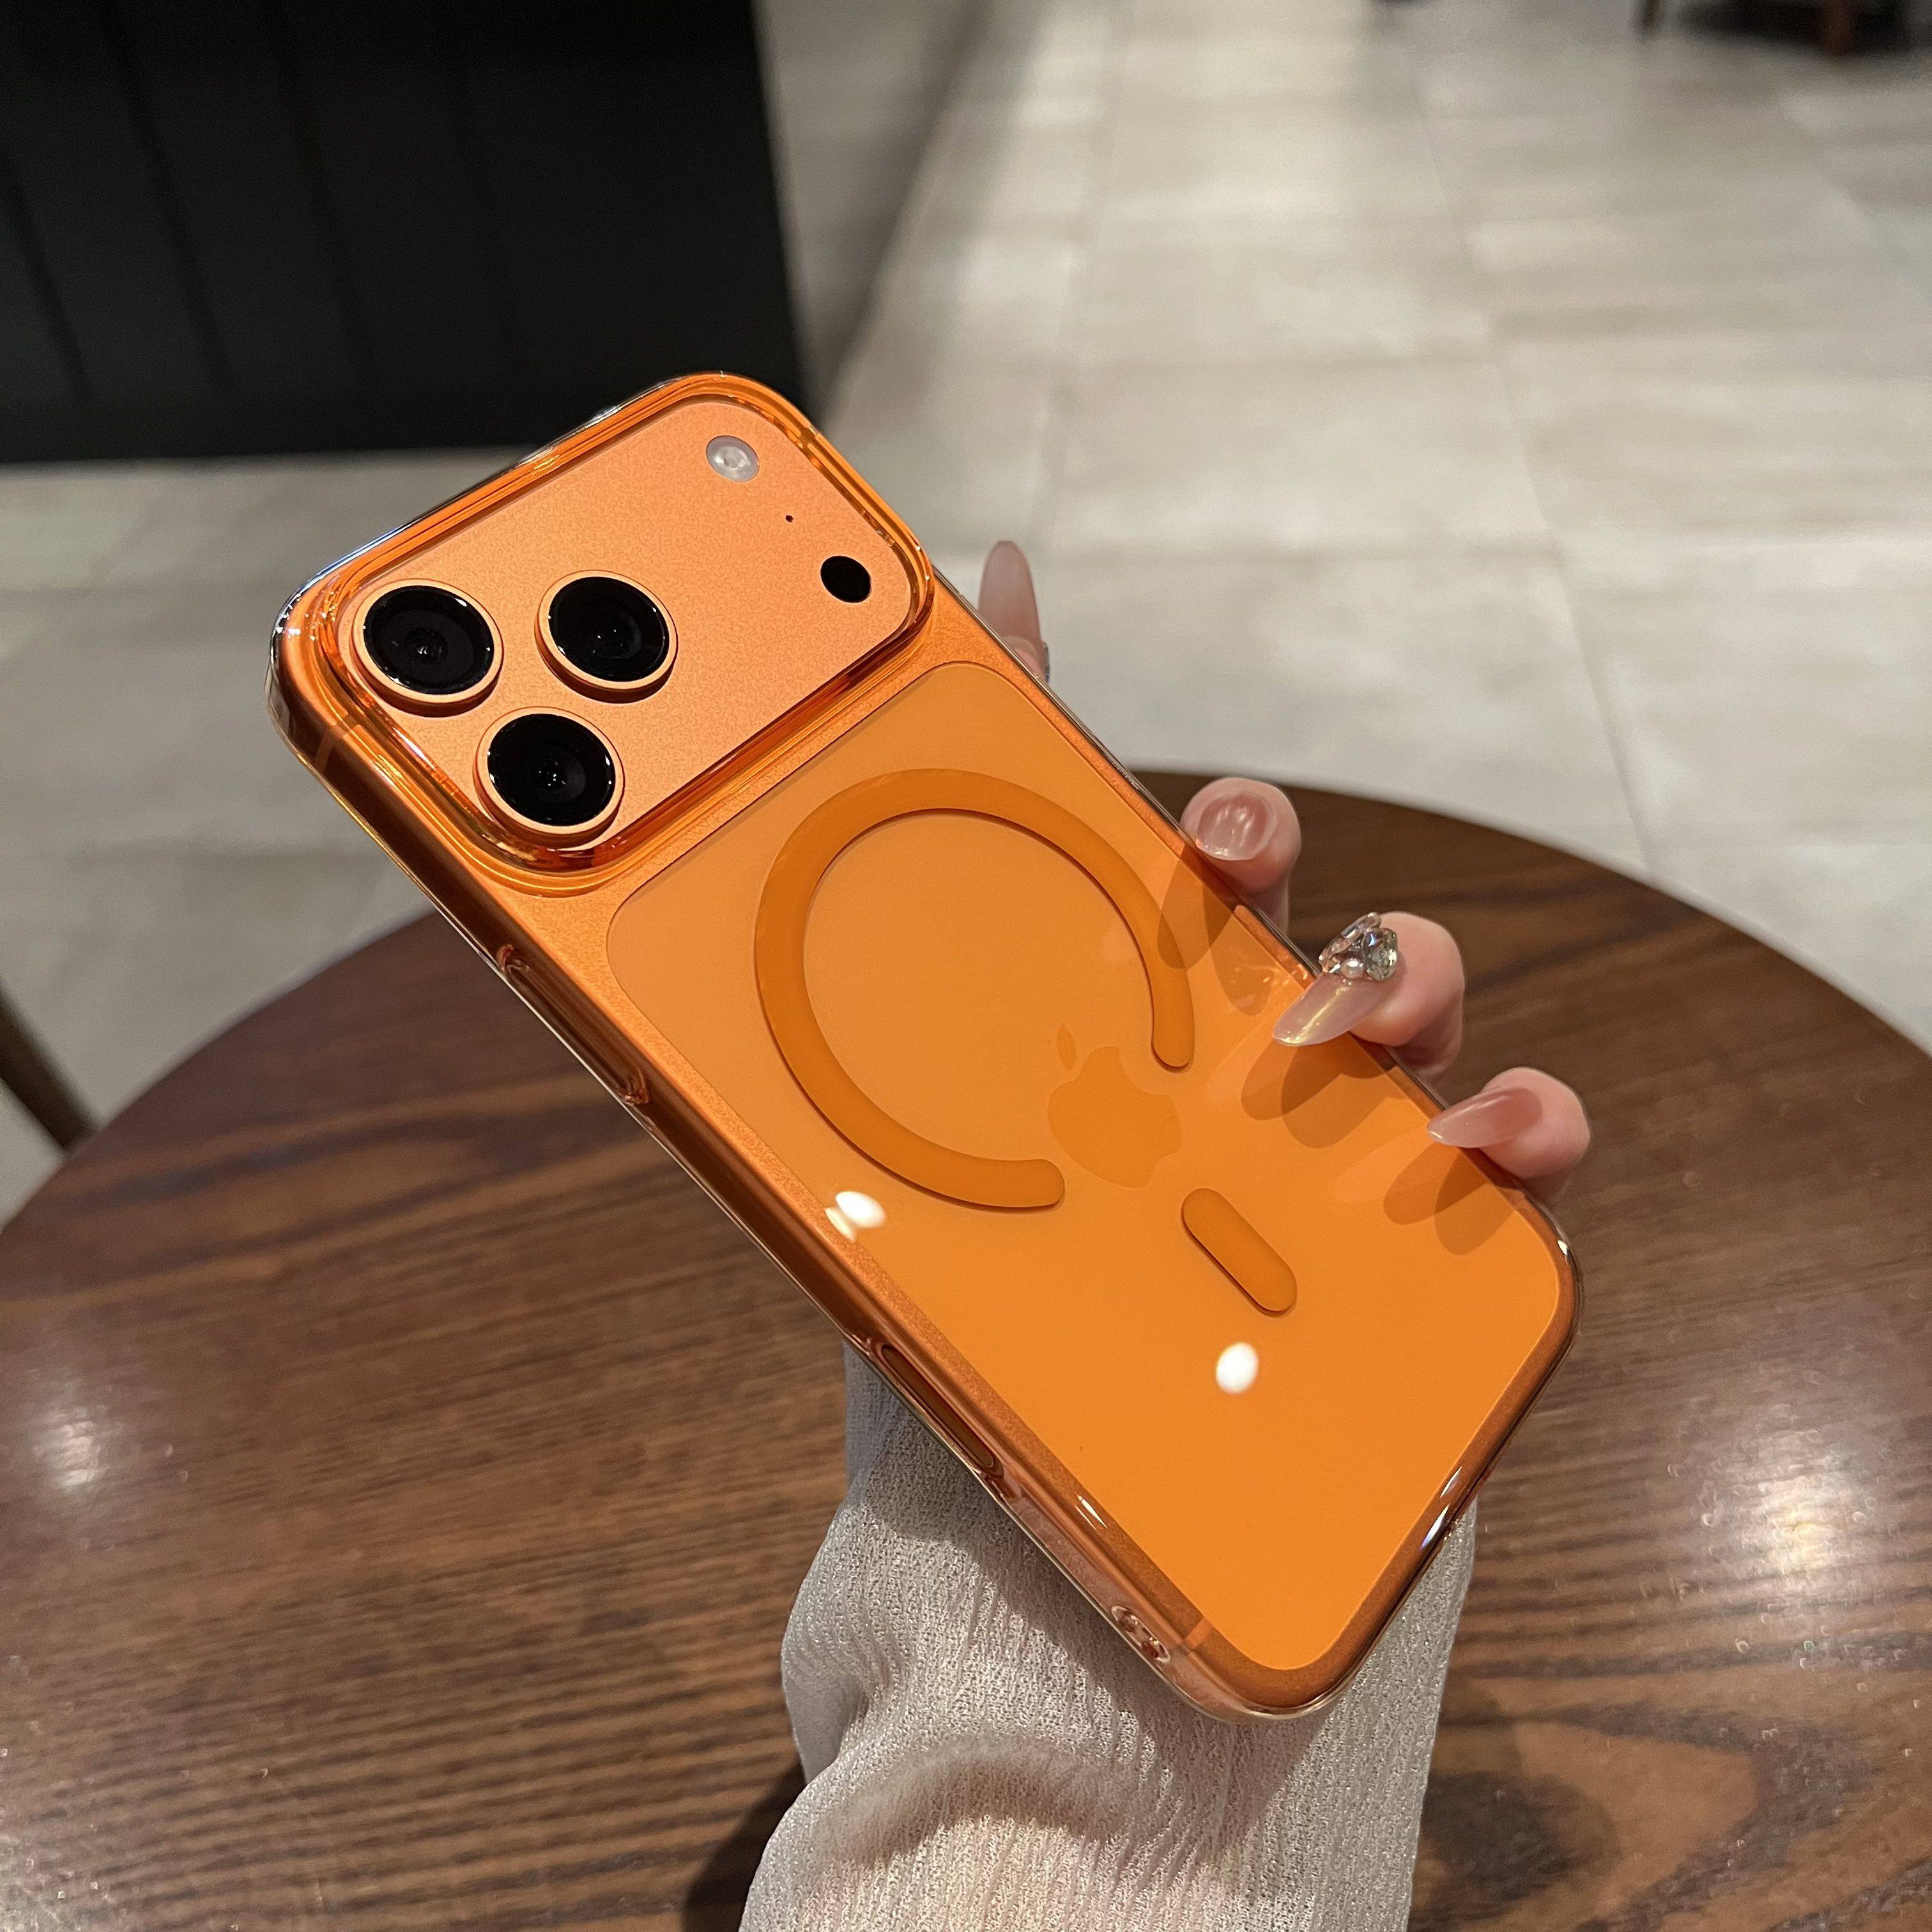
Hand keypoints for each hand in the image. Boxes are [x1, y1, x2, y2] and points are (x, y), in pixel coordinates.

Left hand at [978, 540, 1590, 1198]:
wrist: (1012, 1371)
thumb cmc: (1019, 1161)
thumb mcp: (975, 966)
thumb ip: (1004, 772)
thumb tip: (1003, 567)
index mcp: (1180, 979)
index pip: (1243, 870)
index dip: (1249, 833)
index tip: (1217, 849)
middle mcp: (1282, 1044)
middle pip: (1374, 952)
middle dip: (1366, 951)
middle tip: (1302, 1005)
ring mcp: (1351, 1130)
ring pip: (1447, 1039)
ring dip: (1432, 1021)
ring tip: (1368, 1075)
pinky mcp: (1408, 1226)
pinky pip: (1514, 1167)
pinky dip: (1529, 1134)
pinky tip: (1477, 1151)